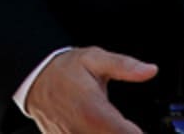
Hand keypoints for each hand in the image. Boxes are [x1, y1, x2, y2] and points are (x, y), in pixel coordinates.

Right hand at [25, 47, 156, 132]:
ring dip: (109, 132)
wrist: (33, 79)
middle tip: (126, 123)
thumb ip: (124, 66)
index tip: (139, 126)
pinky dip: (94, 133)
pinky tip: (95, 126)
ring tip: (110, 122)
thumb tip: (150, 70)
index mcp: (95, 112)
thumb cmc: (64, 69)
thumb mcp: (94, 58)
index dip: (138, 132)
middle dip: (124, 131)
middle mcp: (82, 131)